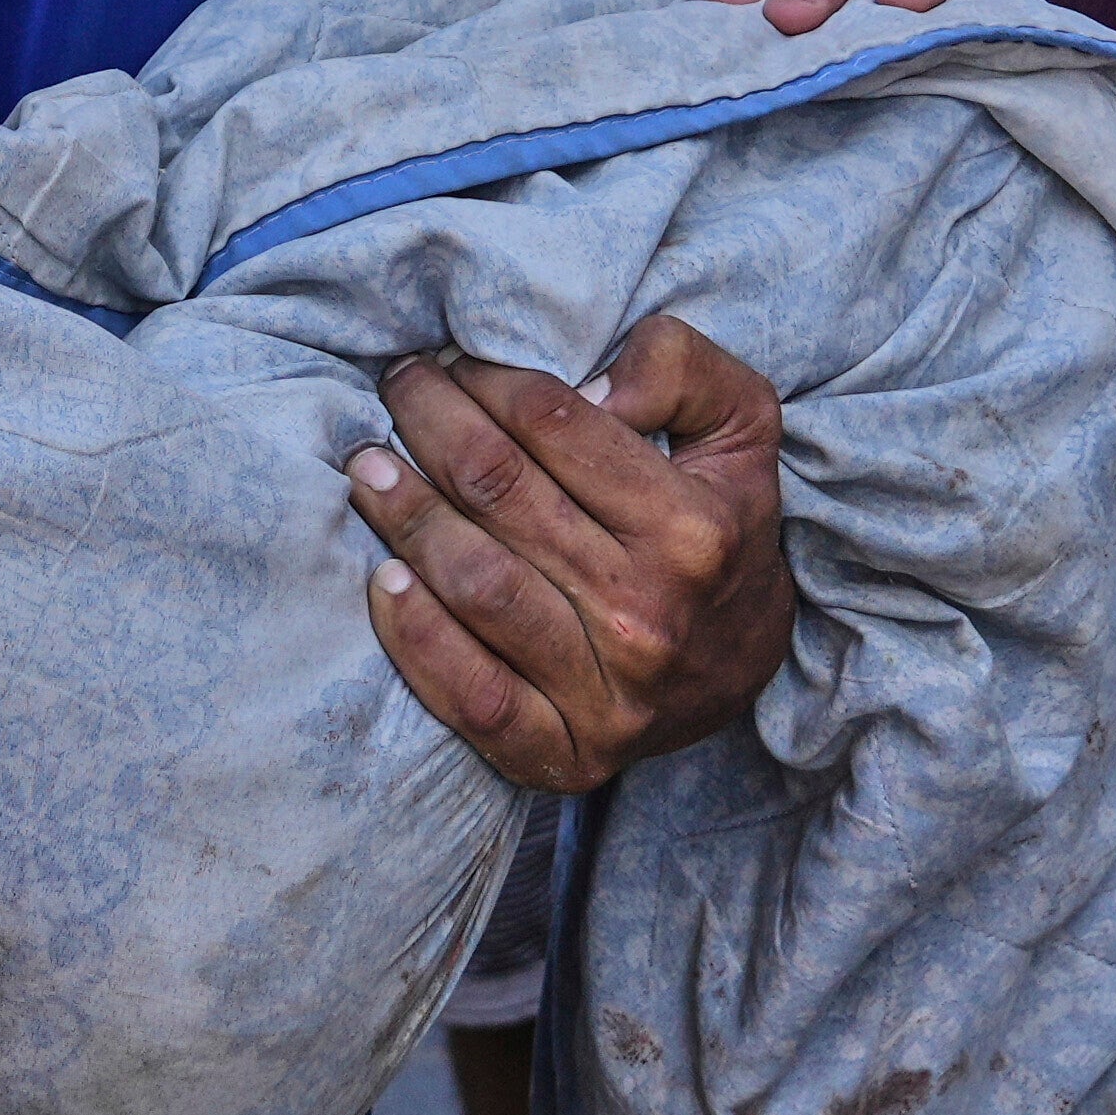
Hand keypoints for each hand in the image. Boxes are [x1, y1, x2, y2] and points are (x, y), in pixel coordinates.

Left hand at [344, 312, 792, 789]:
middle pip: (497, 494)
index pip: (551, 425)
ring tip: (369, 468)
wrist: (746, 666)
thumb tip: (591, 387)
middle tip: (396, 389)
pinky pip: (468, 692)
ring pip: (473, 582)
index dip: (486, 379)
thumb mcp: (740, 425)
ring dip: (404, 514)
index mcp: (690, 529)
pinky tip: (381, 579)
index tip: (451, 361)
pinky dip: (413, 633)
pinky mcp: (564, 753)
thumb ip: (679, 369)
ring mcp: (605, 694)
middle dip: (428, 424)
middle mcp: (647, 613)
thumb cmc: (723, 525)